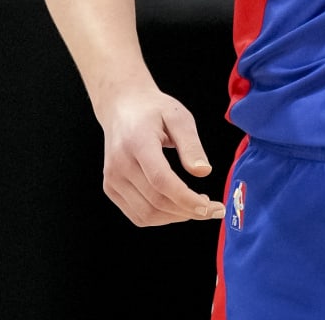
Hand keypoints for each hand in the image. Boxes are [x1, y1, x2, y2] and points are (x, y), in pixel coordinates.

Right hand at [96, 87, 226, 224]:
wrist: (122, 107)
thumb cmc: (154, 110)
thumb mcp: (179, 117)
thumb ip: (191, 145)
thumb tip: (204, 172)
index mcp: (137, 143)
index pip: (161, 181)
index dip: (186, 199)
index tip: (210, 208)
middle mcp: (119, 165)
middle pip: (156, 201)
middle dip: (188, 211)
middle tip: (213, 209)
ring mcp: (112, 179)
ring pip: (146, 214)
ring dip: (176, 218)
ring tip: (197, 207)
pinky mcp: (111, 188)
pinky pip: (137, 215)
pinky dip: (160, 218)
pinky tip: (178, 208)